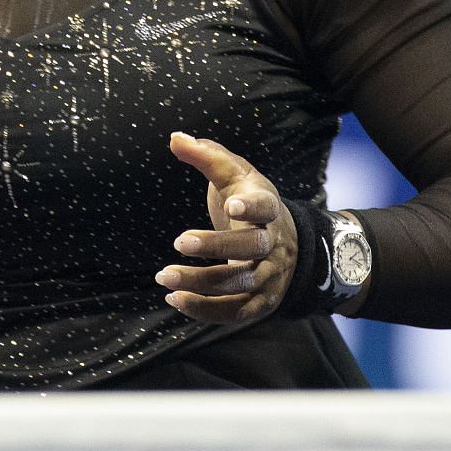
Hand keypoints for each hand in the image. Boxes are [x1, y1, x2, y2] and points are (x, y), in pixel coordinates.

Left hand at [158, 132, 297, 323]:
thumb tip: (174, 138)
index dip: (251, 207)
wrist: (286, 241)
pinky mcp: (261, 301)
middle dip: (216, 247)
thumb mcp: (234, 174)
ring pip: (239, 283)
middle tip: (179, 242)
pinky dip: (206, 310)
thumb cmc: (249, 201)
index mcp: (267, 207)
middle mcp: (272, 243)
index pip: (266, 205)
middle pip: (250, 247)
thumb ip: (206, 156)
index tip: (231, 205)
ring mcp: (269, 275)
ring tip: (163, 277)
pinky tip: (176, 299)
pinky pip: (236, 312)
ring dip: (200, 282)